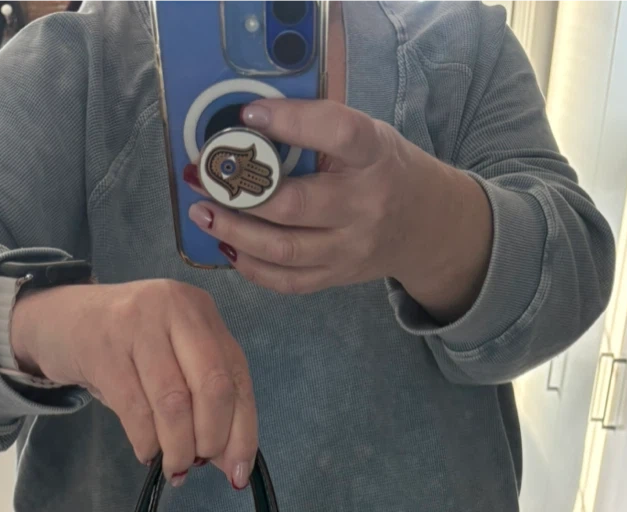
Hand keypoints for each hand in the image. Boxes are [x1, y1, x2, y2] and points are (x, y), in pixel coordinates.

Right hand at [10, 280, 257, 487]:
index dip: (243, 430)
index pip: (236, 376)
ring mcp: (137, 323)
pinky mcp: (102, 347)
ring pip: (173, 402)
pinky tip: (146, 452)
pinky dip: (146, 442)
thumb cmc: (125, 348)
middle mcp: (174, 308)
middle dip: (211, 438)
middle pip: (212, 386)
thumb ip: (204, 402)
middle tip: (196, 463)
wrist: (58, 321)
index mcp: (200, 312)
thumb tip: (232, 464)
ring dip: (178, 447)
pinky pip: (135, 410)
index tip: (238, 472)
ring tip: (174, 466)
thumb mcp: (171, 362)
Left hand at [185, 99, 492, 318]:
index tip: (249, 115)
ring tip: (204, 214)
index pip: (336, 133)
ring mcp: (350, 248)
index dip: (290, 123)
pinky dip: (251, 266)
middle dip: (238, 192)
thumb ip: (319, 129)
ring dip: (234, 232)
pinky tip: (229, 247)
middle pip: (293, 204)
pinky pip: (287, 280)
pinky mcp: (336, 276)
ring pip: (283, 249)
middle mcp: (364, 204)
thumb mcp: (367, 136)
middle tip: (203, 176)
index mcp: (373, 155)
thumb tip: (250, 122)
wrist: (423, 224)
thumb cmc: (381, 169)